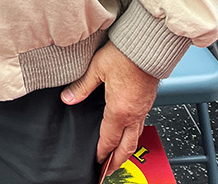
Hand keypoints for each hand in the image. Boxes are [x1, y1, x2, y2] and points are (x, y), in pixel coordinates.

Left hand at [62, 42, 160, 176]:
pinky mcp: (148, 102)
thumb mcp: (96, 69)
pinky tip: (127, 133)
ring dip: (126, 150)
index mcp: (120, 110)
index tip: (97, 162)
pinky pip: (140, 125)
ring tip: (118, 158)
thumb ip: (81, 87)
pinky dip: (133, 135)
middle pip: (126, 146)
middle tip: (109, 171)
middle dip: (117, 161)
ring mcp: (143, 109)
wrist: (149, 45)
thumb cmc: (125, 54)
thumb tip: (68, 98)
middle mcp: (134, 113)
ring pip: (136, 137)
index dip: (102, 153)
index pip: (109, 139)